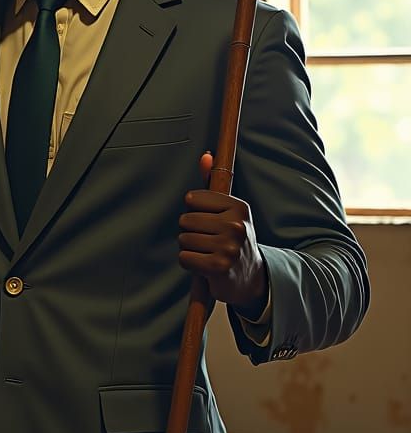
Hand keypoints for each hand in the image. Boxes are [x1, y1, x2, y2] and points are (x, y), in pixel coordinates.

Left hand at [178, 152, 267, 313]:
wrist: (250, 277)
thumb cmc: (232, 240)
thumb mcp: (227, 211)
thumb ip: (212, 182)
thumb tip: (205, 156)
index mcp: (238, 207)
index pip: (192, 199)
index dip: (194, 212)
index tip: (210, 221)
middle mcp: (236, 225)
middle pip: (185, 220)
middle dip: (191, 232)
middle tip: (208, 241)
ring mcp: (228, 247)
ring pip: (183, 240)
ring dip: (190, 249)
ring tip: (208, 253)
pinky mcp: (218, 267)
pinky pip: (184, 258)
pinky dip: (189, 263)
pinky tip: (205, 266)